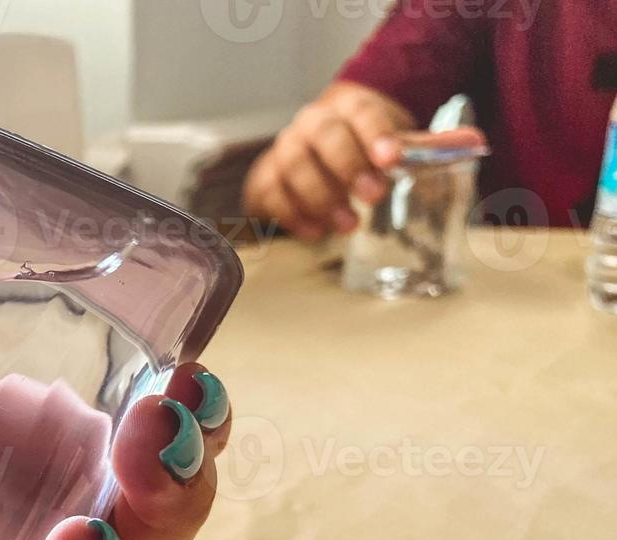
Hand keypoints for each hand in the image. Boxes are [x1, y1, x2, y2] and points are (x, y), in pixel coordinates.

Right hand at [242, 81, 485, 240]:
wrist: (319, 147)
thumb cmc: (363, 147)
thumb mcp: (394, 143)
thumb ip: (424, 148)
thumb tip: (474, 145)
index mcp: (348, 106)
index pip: (361, 112)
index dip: (376, 134)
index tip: (392, 160)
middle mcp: (311, 123)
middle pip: (322, 137)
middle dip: (348, 167)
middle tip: (374, 197)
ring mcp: (284, 149)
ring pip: (293, 166)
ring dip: (321, 198)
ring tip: (349, 226)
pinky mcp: (266, 178)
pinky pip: (270, 194)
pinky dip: (292, 216)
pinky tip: (316, 232)